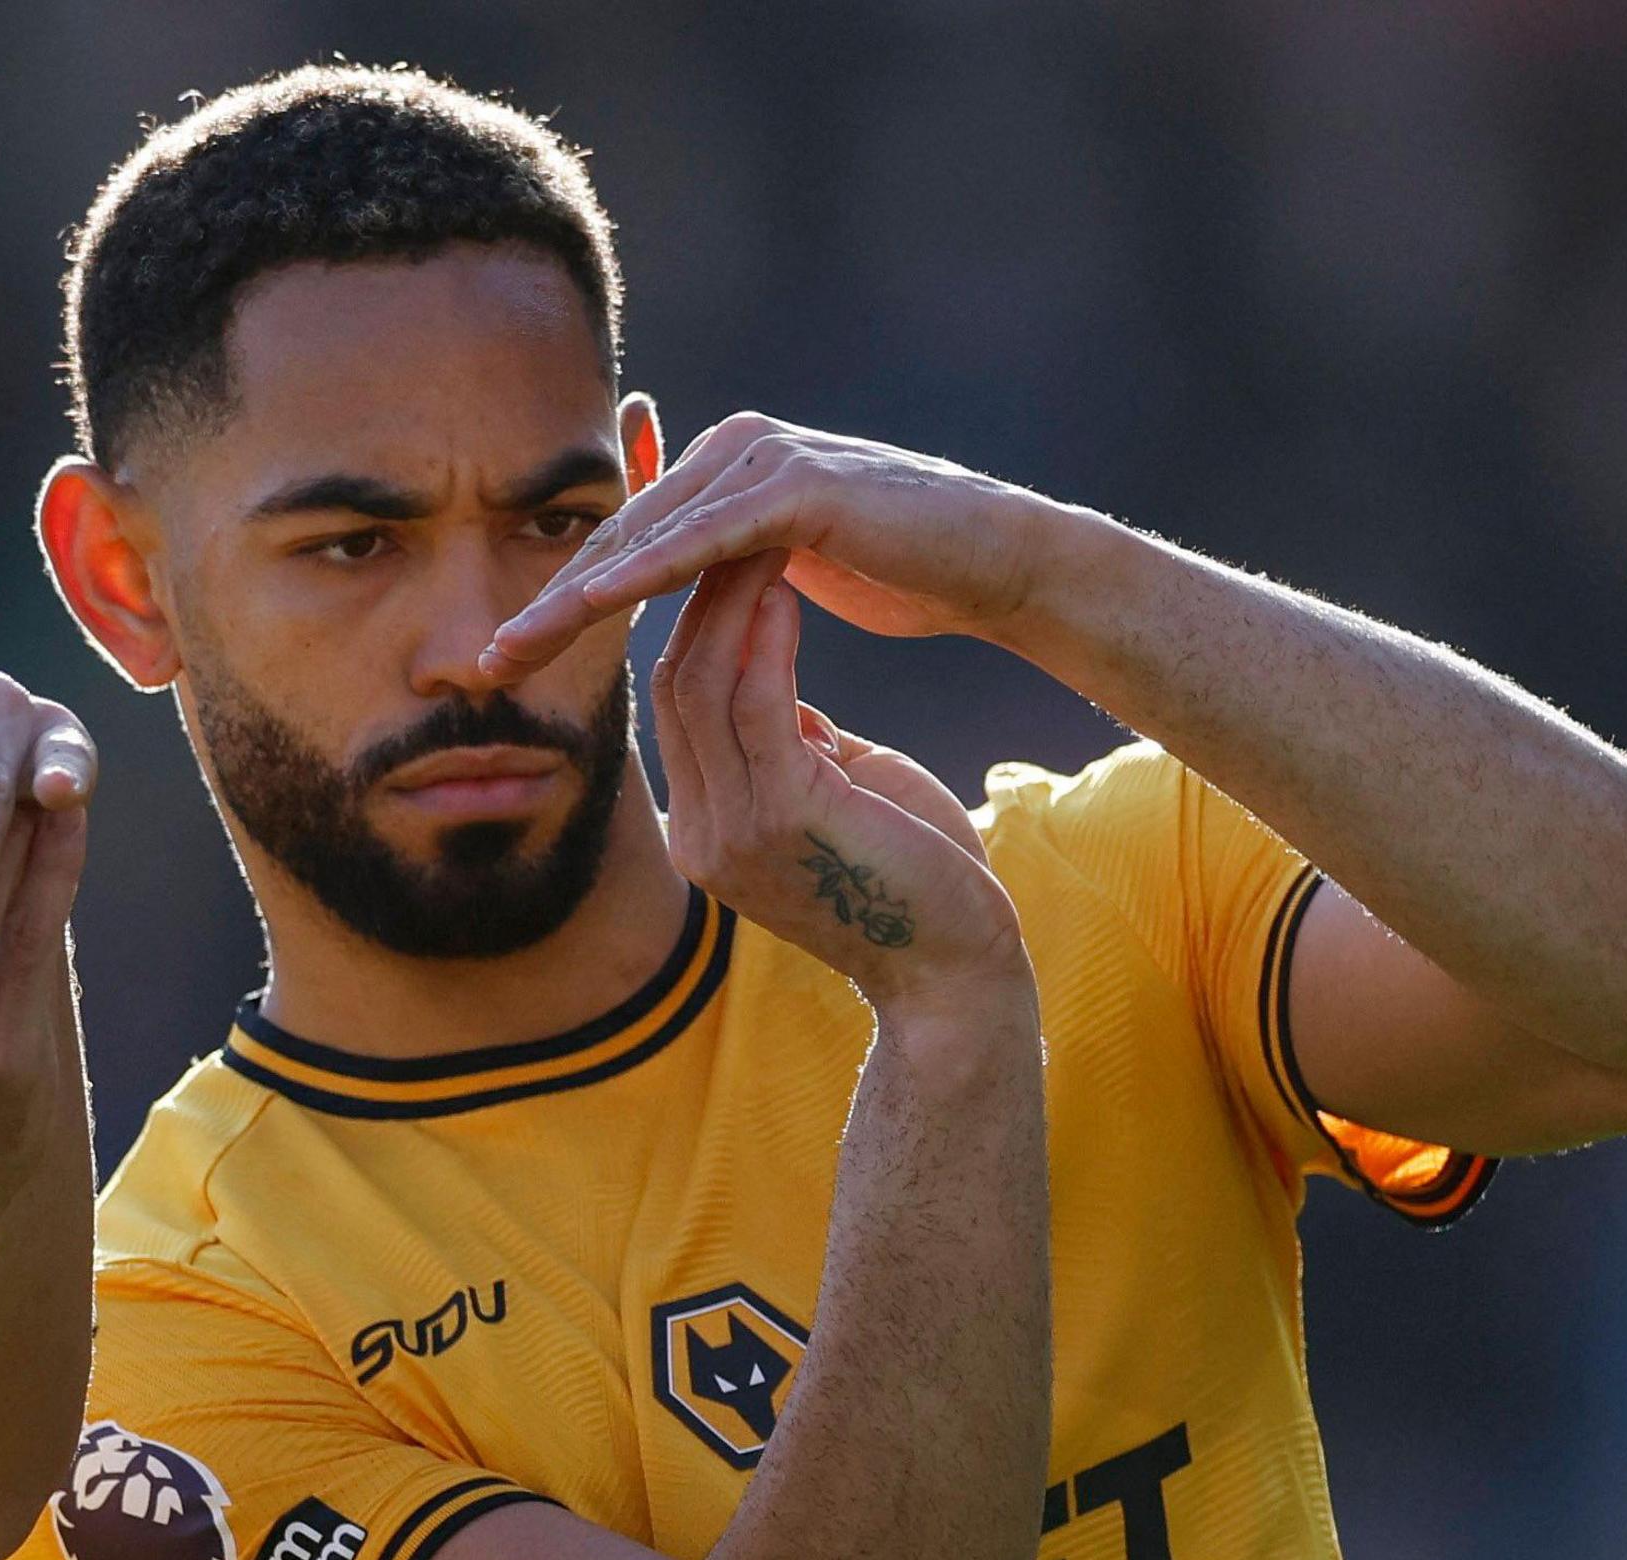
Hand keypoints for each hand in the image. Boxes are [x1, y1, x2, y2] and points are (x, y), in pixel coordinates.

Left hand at [480, 414, 1062, 682]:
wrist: (1000, 565)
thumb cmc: (909, 577)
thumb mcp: (796, 581)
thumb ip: (735, 578)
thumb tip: (692, 603)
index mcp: (726, 474)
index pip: (627, 546)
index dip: (563, 603)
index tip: (505, 661)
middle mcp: (736, 450)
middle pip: (621, 538)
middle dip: (548, 603)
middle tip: (482, 662)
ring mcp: (766, 458)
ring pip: (650, 539)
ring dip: (577, 597)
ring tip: (516, 644)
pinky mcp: (798, 483)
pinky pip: (705, 537)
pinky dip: (646, 572)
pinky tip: (593, 606)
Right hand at [653, 551, 1029, 1007]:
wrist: (955, 973)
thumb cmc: (916, 879)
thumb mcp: (835, 794)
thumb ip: (791, 739)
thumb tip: (767, 668)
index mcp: (706, 829)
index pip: (675, 702)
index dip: (695, 617)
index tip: (730, 549)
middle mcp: (701, 833)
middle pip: (671, 682)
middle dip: (699, 593)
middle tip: (737, 520)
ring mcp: (731, 830)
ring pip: (701, 681)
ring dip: (731, 597)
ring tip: (765, 531)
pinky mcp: (780, 818)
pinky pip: (755, 700)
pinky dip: (766, 633)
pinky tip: (788, 582)